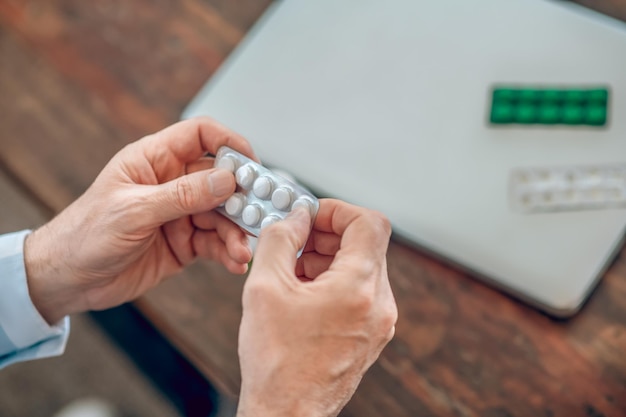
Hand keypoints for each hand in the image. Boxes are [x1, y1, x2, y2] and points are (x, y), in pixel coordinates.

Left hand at [25, 117, 255, 323]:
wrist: (67, 280)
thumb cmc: (85, 235)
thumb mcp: (134, 211)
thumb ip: (182, 195)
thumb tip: (226, 180)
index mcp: (154, 161)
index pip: (201, 136)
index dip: (229, 143)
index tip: (251, 164)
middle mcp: (172, 184)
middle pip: (220, 179)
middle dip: (241, 197)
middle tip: (256, 215)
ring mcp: (180, 214)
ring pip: (223, 215)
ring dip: (236, 232)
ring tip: (242, 250)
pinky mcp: (184, 242)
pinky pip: (216, 242)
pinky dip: (228, 251)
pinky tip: (234, 262)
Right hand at [237, 199, 396, 416]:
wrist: (287, 414)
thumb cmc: (277, 364)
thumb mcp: (264, 286)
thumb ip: (280, 238)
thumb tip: (295, 217)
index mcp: (359, 288)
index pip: (368, 222)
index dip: (337, 210)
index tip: (311, 215)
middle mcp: (379, 304)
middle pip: (364, 244)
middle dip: (326, 235)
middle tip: (294, 240)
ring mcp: (378, 322)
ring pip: (361, 267)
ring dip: (328, 258)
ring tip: (291, 270)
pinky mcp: (370, 335)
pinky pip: (359, 291)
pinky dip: (333, 280)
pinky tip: (301, 291)